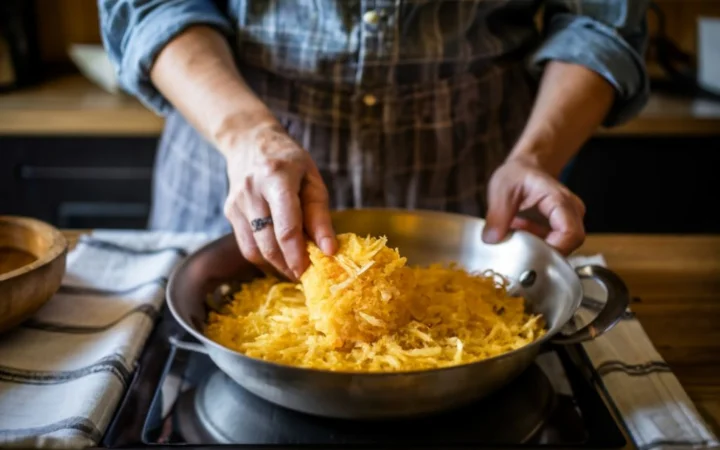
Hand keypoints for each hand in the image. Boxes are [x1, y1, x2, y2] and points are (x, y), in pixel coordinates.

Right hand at [223, 121, 335, 279]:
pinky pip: (247, 246)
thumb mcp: (312, 180)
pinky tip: (280, 256)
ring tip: (295, 268)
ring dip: (277, 265)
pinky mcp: (230, 213)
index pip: (286, 226)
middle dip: (289, 265)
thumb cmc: (289, 162)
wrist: (249, 142)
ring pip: (255, 250)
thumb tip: (329, 250)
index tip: (311, 272)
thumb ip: (320, 216)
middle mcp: (252, 190)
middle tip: (307, 275)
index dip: (298, 254)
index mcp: (277, 177)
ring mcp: (237, 202)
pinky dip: (265, 257)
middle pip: (269, 242)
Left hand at [482, 158, 585, 255]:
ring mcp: (569, 221)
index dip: (554, 250)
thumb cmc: (517, 175)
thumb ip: (497, 215)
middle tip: (516, 245)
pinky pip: (553, 245)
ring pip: (561, 247)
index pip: (571, 234)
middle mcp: (572, 212)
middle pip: (568, 245)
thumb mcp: (501, 189)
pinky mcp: (561, 229)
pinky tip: (520, 230)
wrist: (525, 169)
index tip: (528, 254)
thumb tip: (491, 240)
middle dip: (542, 252)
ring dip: (536, 247)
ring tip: (516, 230)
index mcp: (559, 200)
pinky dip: (535, 244)